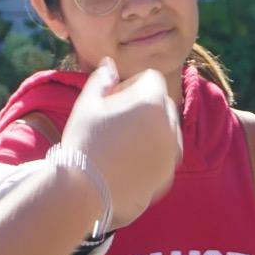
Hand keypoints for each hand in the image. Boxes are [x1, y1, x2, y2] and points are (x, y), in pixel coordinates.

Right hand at [61, 58, 181, 229]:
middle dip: (144, 107)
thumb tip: (109, 63)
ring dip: (150, 131)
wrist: (83, 191)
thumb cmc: (83, 142)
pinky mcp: (167, 177)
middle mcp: (169, 126)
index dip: (130, 85)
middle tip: (114, 122)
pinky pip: (164, 157)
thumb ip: (102, 80)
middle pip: (162, 104)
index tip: (111, 100)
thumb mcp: (87, 104)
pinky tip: (124, 164)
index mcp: (152, 102)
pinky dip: (151, 156)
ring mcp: (171, 154)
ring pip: (167, 131)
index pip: (152, 79)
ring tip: (119, 144)